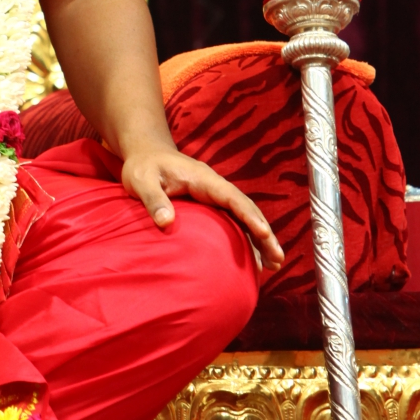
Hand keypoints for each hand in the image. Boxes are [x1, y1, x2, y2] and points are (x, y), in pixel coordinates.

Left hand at [121, 145, 283, 272]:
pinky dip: (246, 238)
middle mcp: (215, 187)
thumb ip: (154, 200)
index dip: (249, 215)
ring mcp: (214, 196)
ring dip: (260, 239)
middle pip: (246, 209)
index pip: (232, 197)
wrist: (145, 154)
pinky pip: (233, 221)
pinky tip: (253, 259)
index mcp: (203, 179)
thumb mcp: (141, 181)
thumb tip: (166, 222)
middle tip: (277, 259)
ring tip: (274, 265)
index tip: (264, 234)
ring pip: (244, 217)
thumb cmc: (143, 167)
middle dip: (264, 233)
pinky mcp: (210, 205)